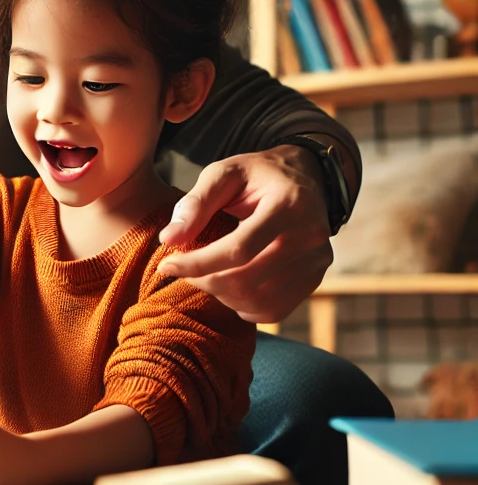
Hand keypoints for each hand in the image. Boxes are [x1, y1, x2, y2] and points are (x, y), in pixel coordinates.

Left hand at [157, 146, 332, 323]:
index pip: (239, 249)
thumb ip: (195, 203)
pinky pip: (274, 311)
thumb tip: (169, 238)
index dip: (197, 263)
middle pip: (247, 280)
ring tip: (204, 274)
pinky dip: (243, 306)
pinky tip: (228, 286)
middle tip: (183, 269)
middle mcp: (311, 235)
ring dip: (221, 294)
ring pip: (258, 300)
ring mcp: (318, 260)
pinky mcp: (316, 278)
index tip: (166, 265)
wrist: (303, 177)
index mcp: (289, 203)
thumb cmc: (255, 175)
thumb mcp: (223, 173)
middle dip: (204, 280)